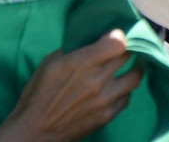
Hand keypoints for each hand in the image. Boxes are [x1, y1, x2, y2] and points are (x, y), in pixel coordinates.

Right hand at [0, 30, 141, 141]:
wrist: (33, 133)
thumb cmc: (37, 96)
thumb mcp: (50, 63)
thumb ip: (74, 49)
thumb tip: (92, 40)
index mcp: (82, 64)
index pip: (118, 43)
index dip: (119, 36)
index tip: (114, 36)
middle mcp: (97, 81)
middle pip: (128, 57)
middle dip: (126, 50)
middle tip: (122, 49)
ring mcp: (104, 100)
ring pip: (135, 77)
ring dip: (134, 69)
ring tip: (131, 66)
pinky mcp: (107, 116)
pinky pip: (127, 98)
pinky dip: (124, 91)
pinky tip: (118, 88)